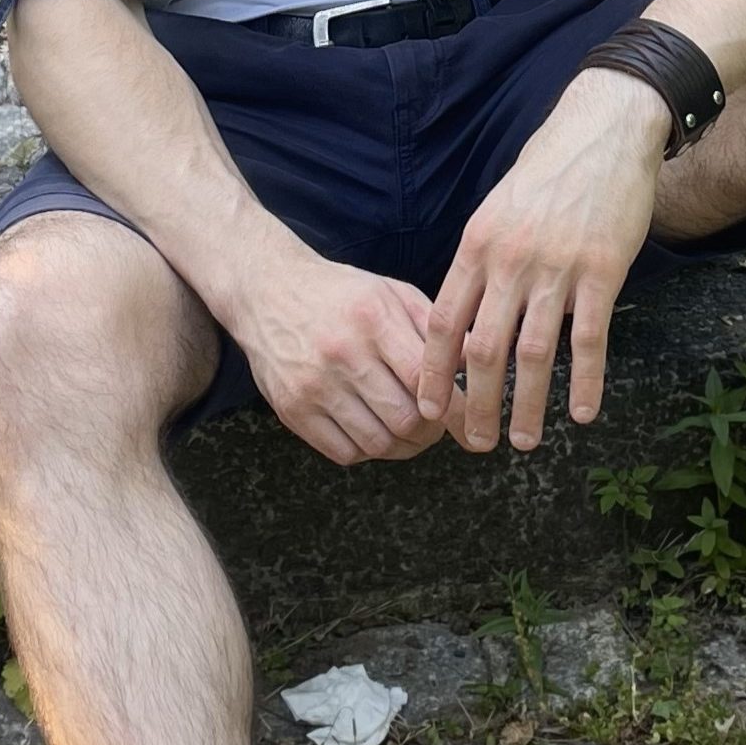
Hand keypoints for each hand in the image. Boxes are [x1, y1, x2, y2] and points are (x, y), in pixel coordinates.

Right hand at [223, 243, 447, 467]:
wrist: (267, 291)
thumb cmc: (341, 293)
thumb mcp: (392, 293)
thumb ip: (435, 328)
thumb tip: (478, 361)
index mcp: (373, 318)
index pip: (425, 379)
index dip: (454, 408)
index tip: (468, 420)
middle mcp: (342, 352)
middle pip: (405, 419)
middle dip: (432, 432)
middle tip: (436, 426)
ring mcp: (313, 384)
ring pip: (377, 442)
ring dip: (404, 446)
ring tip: (410, 432)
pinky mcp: (291, 409)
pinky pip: (344, 453)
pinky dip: (368, 451)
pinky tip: (374, 432)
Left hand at [419, 68, 666, 452]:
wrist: (603, 129)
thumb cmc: (548, 170)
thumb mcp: (497, 208)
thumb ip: (481, 260)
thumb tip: (466, 313)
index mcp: (477, 244)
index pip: (443, 322)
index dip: (433, 372)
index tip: (429, 410)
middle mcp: (509, 260)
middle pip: (483, 348)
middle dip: (475, 405)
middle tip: (473, 444)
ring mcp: (556, 267)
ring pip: (533, 353)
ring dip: (526, 405)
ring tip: (523, 442)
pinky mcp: (602, 270)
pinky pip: (590, 339)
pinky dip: (586, 382)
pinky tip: (583, 414)